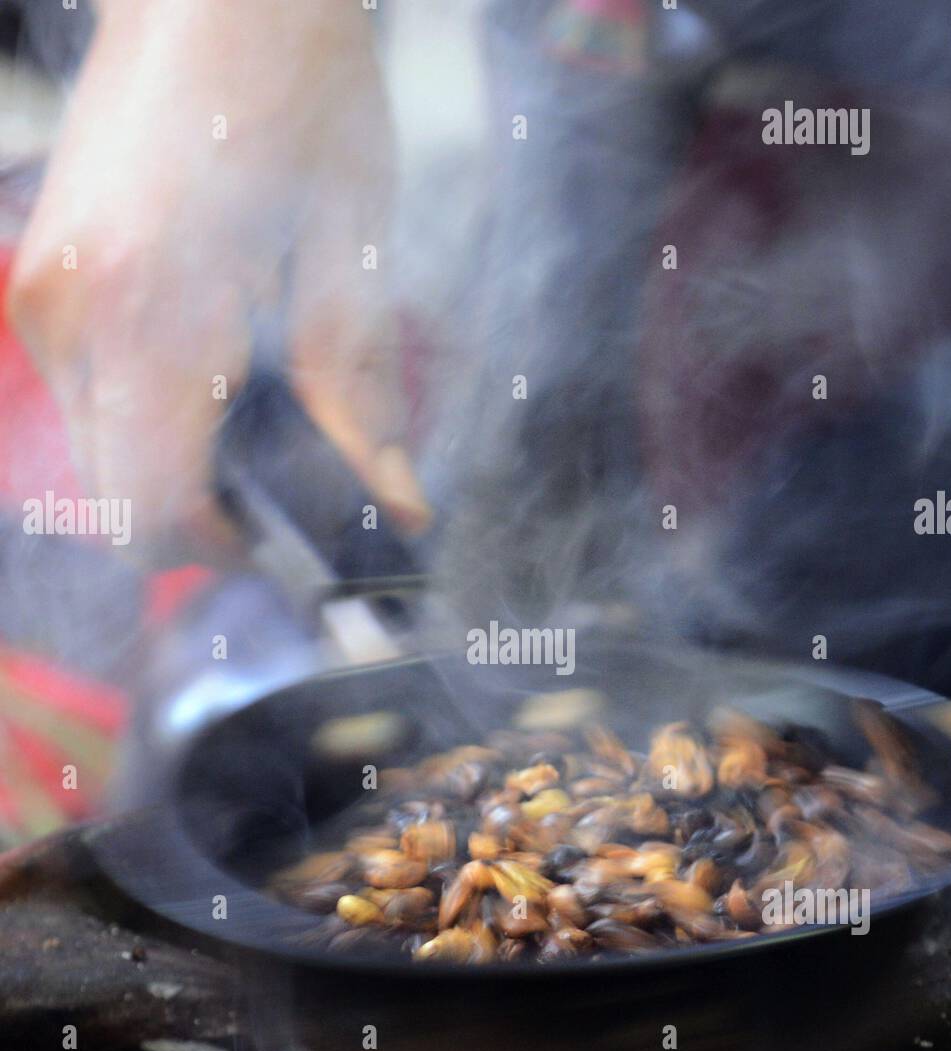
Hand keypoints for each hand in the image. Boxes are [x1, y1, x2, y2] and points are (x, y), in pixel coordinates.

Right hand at [7, 0, 428, 561]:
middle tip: (275, 495)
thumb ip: (365, 396)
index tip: (283, 541)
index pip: (153, 512)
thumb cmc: (297, 92)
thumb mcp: (353, 252)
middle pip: (114, 505)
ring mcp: (43, 297)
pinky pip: (83, 402)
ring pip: (92, 460)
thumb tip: (402, 505)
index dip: (221, 552)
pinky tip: (205, 372)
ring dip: (166, 471)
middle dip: (194, 522)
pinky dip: (140, 421)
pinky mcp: (41, 280)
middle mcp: (74, 316)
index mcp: (153, 314)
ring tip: (245, 420)